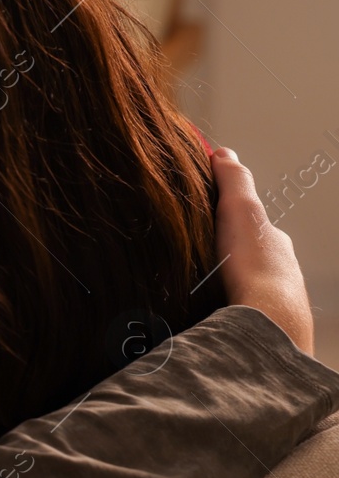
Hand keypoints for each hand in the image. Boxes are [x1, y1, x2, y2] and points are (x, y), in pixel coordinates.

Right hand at [213, 146, 314, 353]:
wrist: (267, 319)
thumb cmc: (254, 264)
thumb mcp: (240, 209)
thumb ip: (234, 180)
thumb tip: (224, 153)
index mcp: (276, 243)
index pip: (252, 226)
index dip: (230, 220)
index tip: (208, 221)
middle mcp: (281, 271)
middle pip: (249, 258)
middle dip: (226, 256)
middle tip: (198, 256)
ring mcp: (273, 300)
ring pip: (245, 286)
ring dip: (225, 284)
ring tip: (197, 285)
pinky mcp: (260, 325)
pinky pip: (238, 310)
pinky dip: (223, 307)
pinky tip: (205, 309)